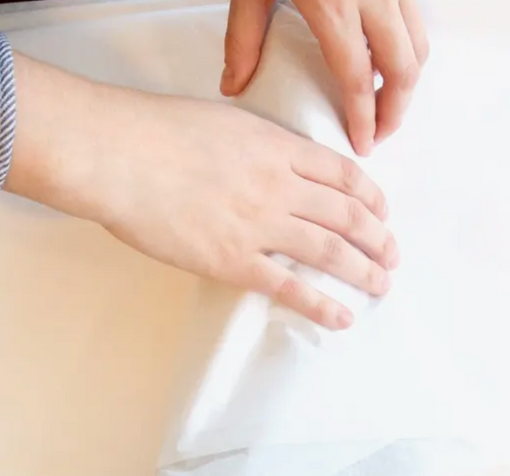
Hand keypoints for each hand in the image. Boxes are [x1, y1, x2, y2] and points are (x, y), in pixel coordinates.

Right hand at [5, 55, 396, 329]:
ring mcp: (258, 225)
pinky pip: (290, 288)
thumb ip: (255, 144)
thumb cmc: (154, 132)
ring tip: (381, 285)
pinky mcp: (233, 261)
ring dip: (363, 271)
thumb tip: (268, 159)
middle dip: (378, 238)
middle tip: (392, 255)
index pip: (341, 174)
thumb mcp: (222, 123)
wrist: (117, 154)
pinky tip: (342, 317)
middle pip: (346, 215)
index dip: (370, 196)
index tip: (382, 211)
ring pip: (329, 251)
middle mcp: (278, 186)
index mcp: (276, 148)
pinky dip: (322, 305)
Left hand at [220, 0, 429, 156]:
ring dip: (408, 78)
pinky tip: (386, 55)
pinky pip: (416, 17)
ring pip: (419, 42)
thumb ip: (243, 36)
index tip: (362, 143)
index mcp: (334, 5)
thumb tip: (234, 84)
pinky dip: (409, 44)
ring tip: (385, 100)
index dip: (364, 117)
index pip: (359, 79)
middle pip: (404, 68)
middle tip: (379, 132)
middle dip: (397, 109)